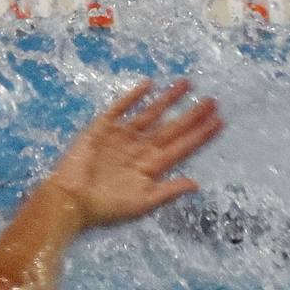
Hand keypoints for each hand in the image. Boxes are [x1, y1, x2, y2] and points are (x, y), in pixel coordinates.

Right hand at [45, 80, 222, 230]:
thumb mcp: (141, 203)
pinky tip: (148, 85)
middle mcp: (140, 149)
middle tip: (213, 100)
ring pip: (151, 114)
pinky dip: (133, 97)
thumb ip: (168, 191)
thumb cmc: (105, 206)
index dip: (200, 135)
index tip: (220, 122)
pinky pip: (121, 108)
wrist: (70, 199)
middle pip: (172, 128)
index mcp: (151, 167)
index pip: (181, 147)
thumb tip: (196, 183)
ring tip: (186, 84)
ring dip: (168, 100)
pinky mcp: (102, 128)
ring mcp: (122, 137)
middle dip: (192, 115)